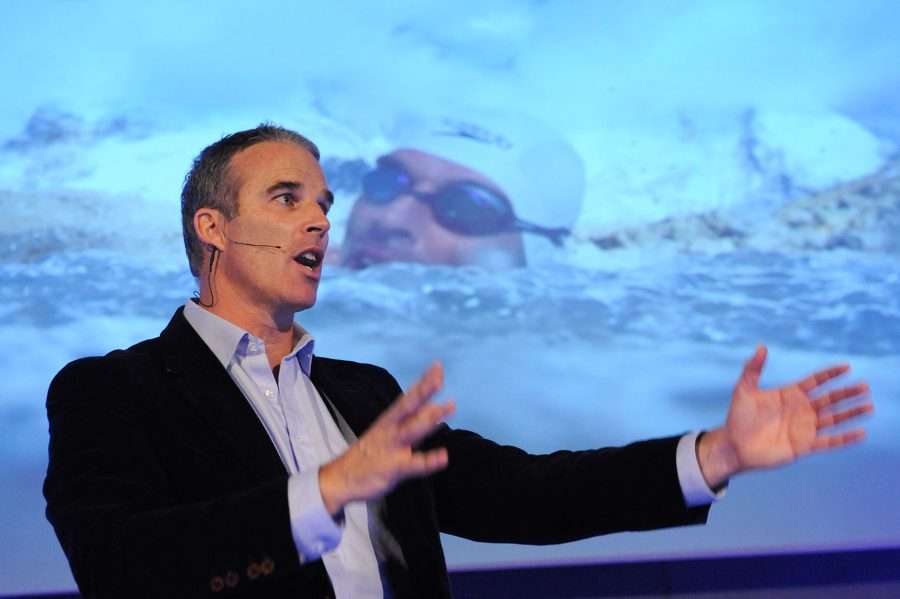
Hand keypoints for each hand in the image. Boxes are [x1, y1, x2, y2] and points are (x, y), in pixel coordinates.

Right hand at [319, 362, 454, 515]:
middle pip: (409, 407)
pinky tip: (443, 457)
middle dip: (424, 391)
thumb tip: (433, 407)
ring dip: (430, 419)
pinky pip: (413, 464)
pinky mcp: (393, 468)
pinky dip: (428, 461)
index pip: (409, 397)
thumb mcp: (386, 431)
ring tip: (449, 407)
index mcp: (389, 420)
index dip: (423, 382)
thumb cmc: (368, 453)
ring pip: (412, 430)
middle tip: (439, 378)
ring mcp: (392, 448)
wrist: (340, 478)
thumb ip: (411, 420)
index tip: (438, 366)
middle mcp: (390, 430)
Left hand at [698, 345, 872, 487]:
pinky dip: (845, 438)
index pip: (816, 381)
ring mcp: (805, 428)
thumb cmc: (738, 417)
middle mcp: (801, 410)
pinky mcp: (804, 445)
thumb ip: (753, 368)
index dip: (831, 374)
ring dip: (852, 413)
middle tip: (865, 386)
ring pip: (834, 418)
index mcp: (790, 394)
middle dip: (847, 393)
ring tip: (869, 406)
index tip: (847, 367)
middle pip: (830, 399)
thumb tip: (761, 347)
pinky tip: (861, 433)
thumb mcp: (744, 389)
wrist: (734, 445)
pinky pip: (829, 441)